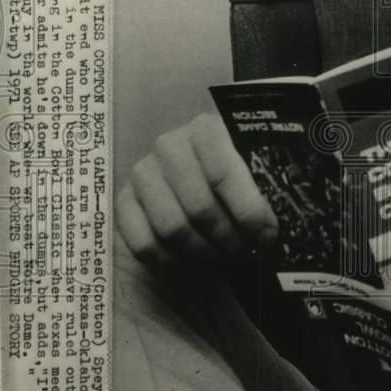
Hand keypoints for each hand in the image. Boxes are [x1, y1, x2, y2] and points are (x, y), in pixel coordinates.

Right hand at [115, 113, 278, 268]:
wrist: (192, 172)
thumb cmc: (229, 174)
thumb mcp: (251, 171)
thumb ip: (261, 194)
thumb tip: (267, 233)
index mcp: (206, 129)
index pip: (224, 174)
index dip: (248, 212)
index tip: (264, 235)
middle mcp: (169, 146)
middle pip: (199, 207)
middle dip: (228, 238)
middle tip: (245, 252)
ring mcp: (143, 173)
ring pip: (172, 228)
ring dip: (203, 252)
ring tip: (223, 257)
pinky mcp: (123, 201)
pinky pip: (145, 244)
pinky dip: (173, 261)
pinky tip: (193, 260)